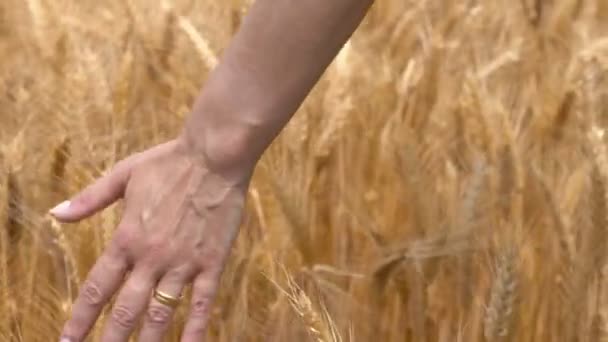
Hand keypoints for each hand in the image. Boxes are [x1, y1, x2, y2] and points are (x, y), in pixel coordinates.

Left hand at [50, 138, 249, 341]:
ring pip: (161, 313)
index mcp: (127, 237)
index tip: (68, 340)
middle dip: (110, 340)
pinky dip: (194, 329)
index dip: (81, 318)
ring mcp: (183, 263)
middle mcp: (152, 257)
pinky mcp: (211, 263)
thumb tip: (55, 214)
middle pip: (126, 310)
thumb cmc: (169, 162)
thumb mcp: (123, 174)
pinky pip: (202, 303)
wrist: (214, 157)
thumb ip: (90, 199)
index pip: (98, 287)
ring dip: (147, 341)